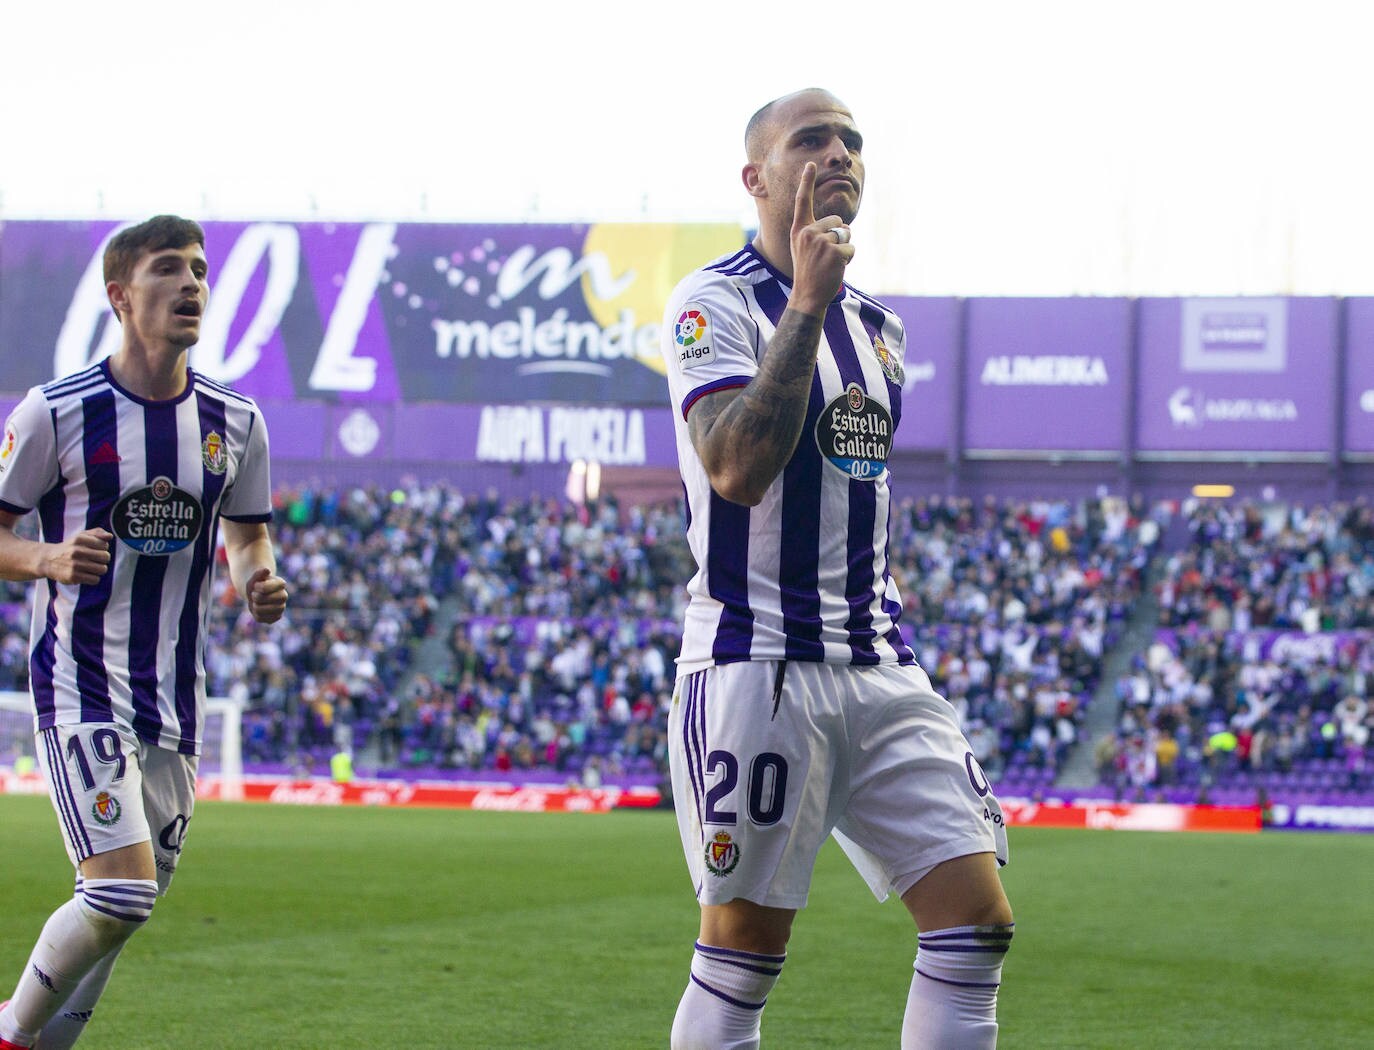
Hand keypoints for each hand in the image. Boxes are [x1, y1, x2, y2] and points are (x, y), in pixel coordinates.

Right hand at [41, 528, 112, 585]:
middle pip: (106, 557)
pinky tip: (86, 574)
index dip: (102, 548)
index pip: (105, 545)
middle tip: (95, 559)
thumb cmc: (70, 547)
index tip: (94, 549)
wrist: (48, 560)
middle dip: (103, 559)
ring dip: (100, 569)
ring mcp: (74, 564)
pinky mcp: (72, 576)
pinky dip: (93, 578)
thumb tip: (110, 536)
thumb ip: (97, 533)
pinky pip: (95, 580)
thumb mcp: (81, 536)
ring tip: (92, 567)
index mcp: (79, 539)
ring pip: (102, 569)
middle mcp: (76, 551)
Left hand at [245, 567, 287, 623]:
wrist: (257, 593)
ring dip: (255, 606)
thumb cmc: (257, 584)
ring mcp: (281, 607)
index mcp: (281, 583)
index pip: (265, 588)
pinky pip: (261, 618)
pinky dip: (256, 614)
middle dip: (255, 596)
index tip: (256, 585)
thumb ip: (259, 573)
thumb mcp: (255, 577)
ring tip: (257, 602)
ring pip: (262, 611)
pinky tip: (260, 609)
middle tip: (255, 594)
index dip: (257, 587)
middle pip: (263, 599)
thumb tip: (267, 570)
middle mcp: (284, 596)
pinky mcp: (276, 617)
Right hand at [789, 162, 854, 315]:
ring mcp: (821, 242)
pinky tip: (836, 268)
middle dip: (838, 238)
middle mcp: (808, 232)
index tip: (811, 164)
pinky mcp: (834, 252)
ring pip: (846, 235)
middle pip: (837, 222)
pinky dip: (848, 259)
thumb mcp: (805, 248)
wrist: (807, 295)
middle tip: (825, 257)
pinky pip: (851, 249)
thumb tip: (844, 228)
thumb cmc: (809, 272)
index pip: (802, 201)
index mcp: (799, 230)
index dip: (807, 181)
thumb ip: (818, 233)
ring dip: (844, 249)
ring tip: (829, 263)